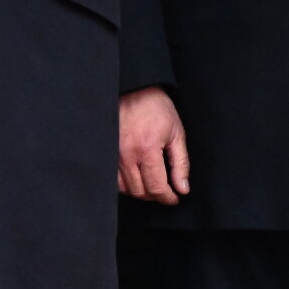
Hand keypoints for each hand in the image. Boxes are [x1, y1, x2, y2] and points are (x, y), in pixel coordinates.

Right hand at [117, 87, 188, 203]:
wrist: (133, 90)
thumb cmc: (156, 108)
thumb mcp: (176, 133)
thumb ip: (181, 164)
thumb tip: (182, 188)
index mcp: (147, 149)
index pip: (157, 187)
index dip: (168, 197)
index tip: (174, 198)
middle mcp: (127, 154)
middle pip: (140, 192)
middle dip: (155, 196)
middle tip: (166, 192)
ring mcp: (113, 154)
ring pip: (126, 189)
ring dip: (141, 191)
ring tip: (152, 184)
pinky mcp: (106, 152)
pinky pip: (114, 179)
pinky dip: (127, 184)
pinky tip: (137, 177)